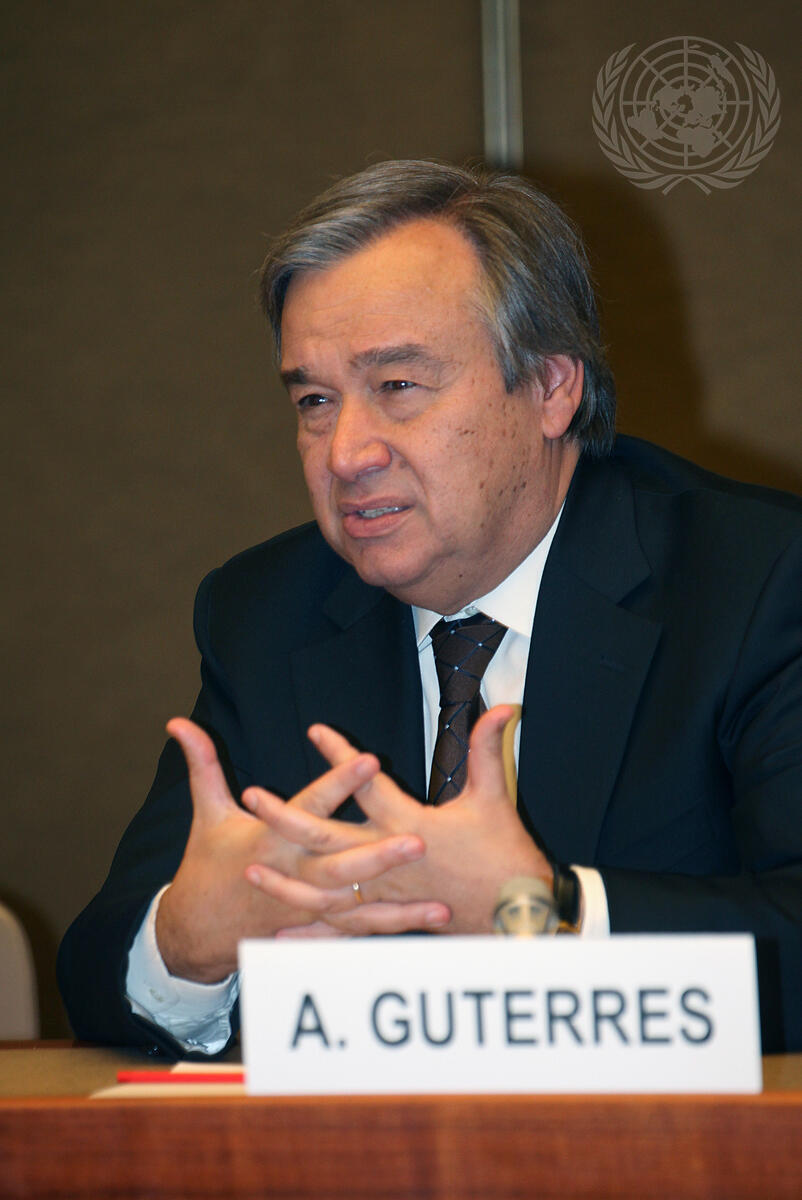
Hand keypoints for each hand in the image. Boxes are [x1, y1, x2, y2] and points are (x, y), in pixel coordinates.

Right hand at [156, 718, 445, 981]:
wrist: (196, 931)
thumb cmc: (208, 864)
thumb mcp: (207, 813)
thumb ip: (202, 764)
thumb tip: (178, 722)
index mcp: (270, 841)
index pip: (309, 807)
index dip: (337, 783)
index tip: (368, 759)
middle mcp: (292, 875)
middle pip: (339, 866)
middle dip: (379, 856)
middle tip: (418, 840)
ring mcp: (307, 908)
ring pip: (357, 905)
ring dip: (398, 902)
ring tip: (439, 899)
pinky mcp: (319, 929)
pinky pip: (360, 929)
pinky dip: (396, 926)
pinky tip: (435, 920)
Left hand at [248, 706, 550, 935]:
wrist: (516, 913)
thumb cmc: (504, 854)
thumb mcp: (494, 798)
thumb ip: (489, 750)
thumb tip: (501, 708)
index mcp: (410, 825)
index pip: (367, 783)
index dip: (341, 755)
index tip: (314, 730)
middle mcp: (389, 860)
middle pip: (326, 837)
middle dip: (285, 818)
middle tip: (252, 798)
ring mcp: (384, 893)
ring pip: (324, 890)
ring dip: (285, 881)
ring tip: (251, 869)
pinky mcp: (388, 917)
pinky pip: (341, 928)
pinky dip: (310, 931)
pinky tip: (279, 935)